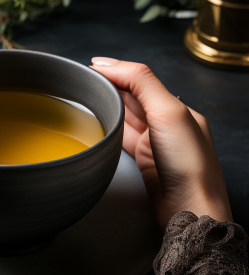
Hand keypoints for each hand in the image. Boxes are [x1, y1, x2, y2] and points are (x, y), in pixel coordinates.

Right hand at [91, 57, 231, 231]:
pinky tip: (98, 119)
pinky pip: (122, 135)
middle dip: (109, 84)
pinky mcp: (143, 159)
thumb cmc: (188, 166)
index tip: (91, 67)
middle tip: (84, 79)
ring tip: (86, 94)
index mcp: (177, 108)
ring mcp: (154, 142)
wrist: (189, 210)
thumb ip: (142, 83)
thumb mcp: (168, 112)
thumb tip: (111, 64)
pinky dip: (109, 124)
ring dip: (107, 103)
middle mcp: (166, 123)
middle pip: (132, 95)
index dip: (116, 71)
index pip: (141, 79)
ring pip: (125, 114)